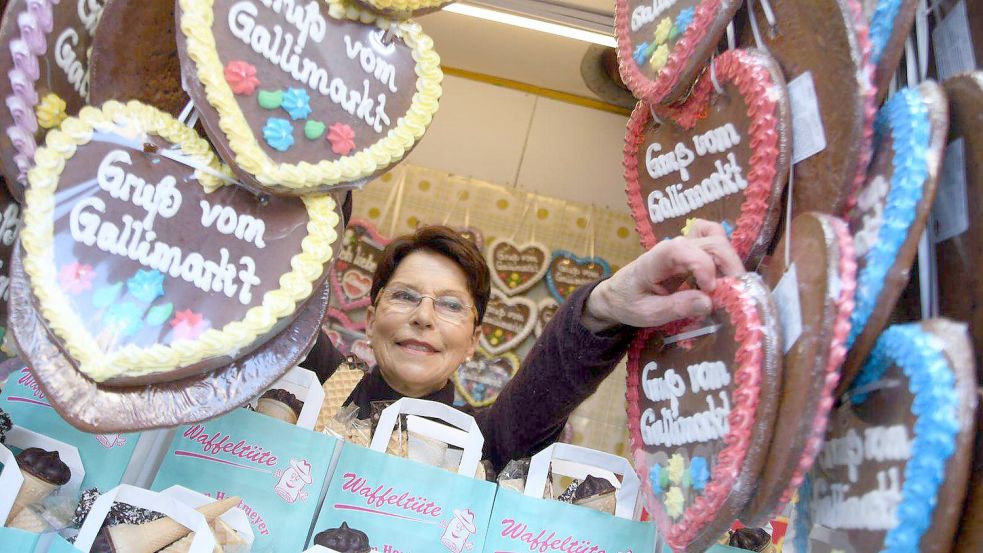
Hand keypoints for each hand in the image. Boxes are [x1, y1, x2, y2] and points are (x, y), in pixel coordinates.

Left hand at [583, 220, 744, 330]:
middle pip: (710, 242)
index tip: (711, 290)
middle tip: (736, 295)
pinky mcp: (692, 250)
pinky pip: (713, 238)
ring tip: (732, 287)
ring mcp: (684, 245)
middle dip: (729, 267)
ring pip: (717, 238)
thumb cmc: (629, 302)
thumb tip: (709, 302)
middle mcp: (673, 246)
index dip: (703, 266)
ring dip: (730, 261)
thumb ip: (676, 307)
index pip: (683, 250)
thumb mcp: (647, 313)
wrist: (618, 293)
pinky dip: (725, 252)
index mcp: (656, 260)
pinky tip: (724, 274)